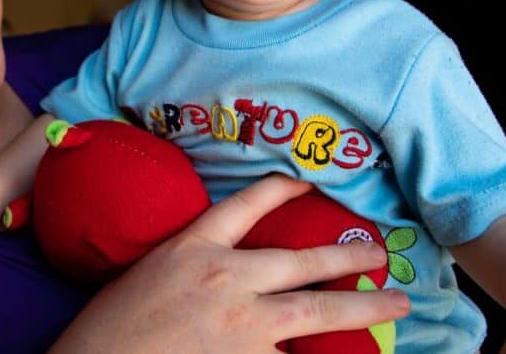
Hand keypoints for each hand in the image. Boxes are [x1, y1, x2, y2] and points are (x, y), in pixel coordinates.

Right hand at [52, 174, 410, 352]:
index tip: (306, 181)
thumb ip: (197, 267)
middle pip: (302, 261)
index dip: (281, 188)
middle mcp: (225, 278)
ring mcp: (242, 324)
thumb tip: (241, 275)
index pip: (246, 205)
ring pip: (315, 313)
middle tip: (381, 256)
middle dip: (349, 259)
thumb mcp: (151, 274)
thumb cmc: (111, 324)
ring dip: (362, 310)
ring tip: (395, 306)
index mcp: (193, 247)